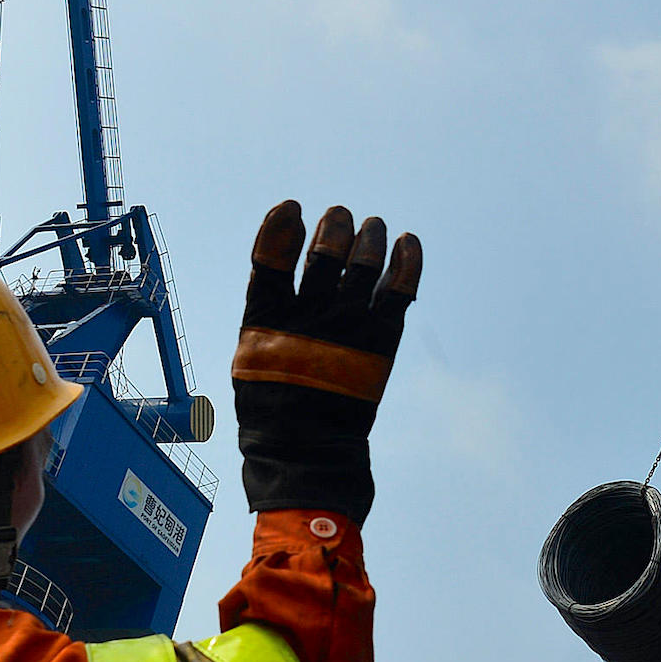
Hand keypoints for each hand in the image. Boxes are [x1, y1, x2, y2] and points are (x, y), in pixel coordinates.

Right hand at [231, 201, 420, 521]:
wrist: (307, 453)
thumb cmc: (273, 405)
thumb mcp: (251, 354)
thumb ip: (266, 304)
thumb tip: (284, 245)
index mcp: (267, 320)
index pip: (270, 258)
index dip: (280, 228)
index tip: (292, 208)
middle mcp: (311, 316)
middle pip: (325, 253)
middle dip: (333, 228)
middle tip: (339, 216)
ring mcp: (349, 327)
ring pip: (364, 264)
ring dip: (369, 237)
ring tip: (372, 226)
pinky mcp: (382, 341)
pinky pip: (399, 291)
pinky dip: (407, 262)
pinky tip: (409, 242)